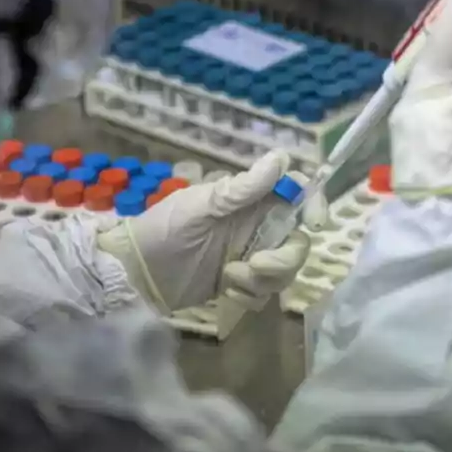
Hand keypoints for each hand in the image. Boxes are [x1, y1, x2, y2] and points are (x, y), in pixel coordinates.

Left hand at [98, 151, 327, 313]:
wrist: (136, 275)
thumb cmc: (163, 230)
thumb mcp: (200, 206)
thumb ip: (242, 189)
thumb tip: (281, 157)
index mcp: (248, 200)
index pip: (295, 194)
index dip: (313, 204)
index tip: (315, 223)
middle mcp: (255, 226)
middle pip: (297, 240)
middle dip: (283, 259)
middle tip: (255, 265)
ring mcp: (249, 256)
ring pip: (285, 270)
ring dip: (263, 279)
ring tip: (229, 279)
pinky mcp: (241, 283)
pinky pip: (265, 292)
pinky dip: (249, 294)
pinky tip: (225, 291)